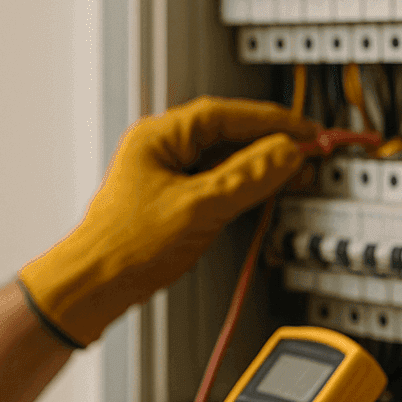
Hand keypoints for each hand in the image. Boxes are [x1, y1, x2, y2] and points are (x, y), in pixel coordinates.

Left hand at [18, 97, 313, 345]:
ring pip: (224, 161)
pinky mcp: (172, 203)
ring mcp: (166, 176)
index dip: (273, 121)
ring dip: (259, 168)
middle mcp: (161, 150)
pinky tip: (263, 196)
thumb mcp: (199, 208)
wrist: (93, 287)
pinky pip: (216, 185)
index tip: (307, 132)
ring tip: (294, 176)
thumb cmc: (125, 246)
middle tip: (308, 155)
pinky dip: (243, 188)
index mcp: (159, 136)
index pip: (226, 115)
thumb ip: (247, 177)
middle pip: (228, 135)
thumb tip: (286, 153)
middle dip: (270, 145)